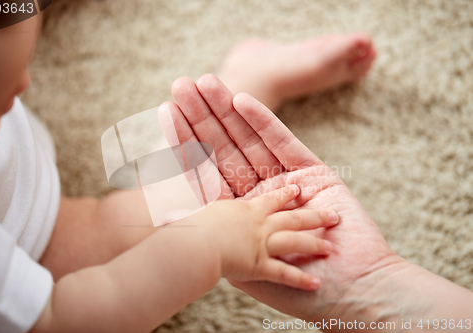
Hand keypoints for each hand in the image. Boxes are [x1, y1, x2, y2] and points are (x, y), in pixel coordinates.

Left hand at [163, 74, 402, 321]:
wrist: (353, 292)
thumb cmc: (298, 289)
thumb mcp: (243, 263)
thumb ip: (214, 234)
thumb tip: (166, 217)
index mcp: (239, 215)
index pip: (206, 172)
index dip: (186, 142)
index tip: (166, 112)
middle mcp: (259, 194)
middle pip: (225, 150)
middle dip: (203, 117)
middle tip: (182, 84)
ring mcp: (286, 181)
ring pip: (250, 141)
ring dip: (227, 111)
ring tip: (205, 83)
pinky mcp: (313, 173)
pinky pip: (283, 142)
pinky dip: (263, 122)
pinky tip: (240, 101)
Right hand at [193, 184, 338, 290]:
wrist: (194, 242)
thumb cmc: (190, 224)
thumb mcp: (195, 208)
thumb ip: (194, 202)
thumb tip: (182, 196)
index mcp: (245, 210)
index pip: (271, 200)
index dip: (286, 195)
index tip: (298, 190)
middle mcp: (259, 225)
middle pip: (292, 218)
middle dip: (314, 216)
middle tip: (332, 217)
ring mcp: (262, 245)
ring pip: (294, 241)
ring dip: (314, 244)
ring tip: (329, 248)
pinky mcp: (260, 266)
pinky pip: (283, 274)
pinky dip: (299, 280)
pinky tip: (315, 285)